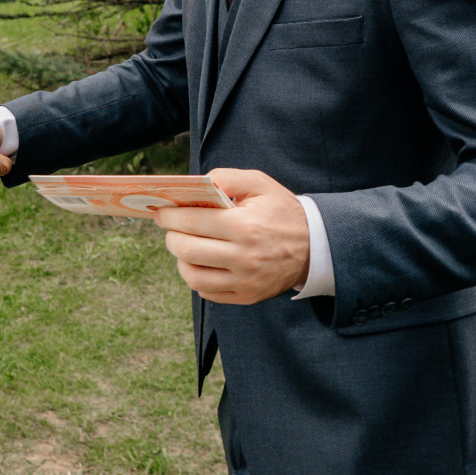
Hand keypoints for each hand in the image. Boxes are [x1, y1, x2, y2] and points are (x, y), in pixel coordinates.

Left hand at [152, 168, 310, 304]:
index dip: (169, 217)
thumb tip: (196, 185)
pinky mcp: (247, 296)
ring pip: (193, 276)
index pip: (192, 222)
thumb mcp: (259, 183)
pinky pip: (207, 292)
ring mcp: (245, 281)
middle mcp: (244, 257)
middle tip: (170, 228)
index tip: (160, 213)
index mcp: (245, 226)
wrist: (315, 246)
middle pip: (187, 250)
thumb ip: (226, 178)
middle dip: (171, 236)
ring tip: (184, 246)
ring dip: (181, 260)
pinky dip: (197, 277)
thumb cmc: (281, 211)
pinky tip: (202, 262)